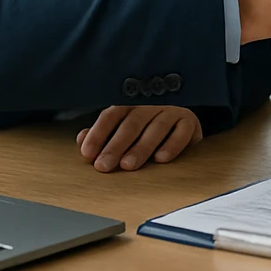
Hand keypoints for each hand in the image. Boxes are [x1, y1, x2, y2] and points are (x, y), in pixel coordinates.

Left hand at [76, 106, 201, 172]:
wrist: (183, 124)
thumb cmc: (146, 129)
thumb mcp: (123, 129)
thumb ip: (103, 134)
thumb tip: (81, 138)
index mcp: (130, 105)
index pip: (112, 115)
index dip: (99, 133)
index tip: (87, 154)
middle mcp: (151, 105)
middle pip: (132, 123)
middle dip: (116, 145)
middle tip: (104, 165)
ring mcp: (171, 111)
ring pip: (156, 127)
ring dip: (141, 147)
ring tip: (128, 165)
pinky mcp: (189, 122)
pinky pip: (182, 132)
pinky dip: (172, 145)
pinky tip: (161, 159)